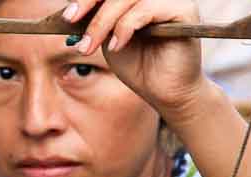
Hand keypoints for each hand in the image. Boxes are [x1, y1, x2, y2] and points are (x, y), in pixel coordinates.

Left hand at [66, 0, 207, 119]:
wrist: (164, 92)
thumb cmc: (138, 65)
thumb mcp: (108, 38)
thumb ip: (97, 20)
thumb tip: (72, 7)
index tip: (67, 16)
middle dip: (89, 2)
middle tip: (70, 20)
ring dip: (102, 21)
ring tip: (90, 46)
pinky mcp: (183, 10)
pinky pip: (145, 9)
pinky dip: (124, 27)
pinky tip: (116, 46)